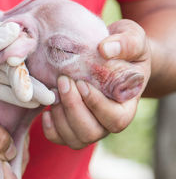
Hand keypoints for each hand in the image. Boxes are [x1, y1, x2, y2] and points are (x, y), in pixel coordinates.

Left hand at [0, 20, 54, 123]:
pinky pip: (1, 90)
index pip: (9, 40)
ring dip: (27, 89)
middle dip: (29, 78)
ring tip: (49, 100)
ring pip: (10, 78)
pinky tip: (31, 103)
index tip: (26, 72)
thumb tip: (15, 29)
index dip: (21, 55)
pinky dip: (15, 96)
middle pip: (13, 62)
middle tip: (48, 95)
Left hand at [42, 19, 150, 148]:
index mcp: (127, 106)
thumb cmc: (123, 49)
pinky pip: (58, 138)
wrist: (109, 57)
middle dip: (73, 108)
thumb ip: (126, 43)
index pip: (116, 120)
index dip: (96, 105)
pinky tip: (47, 108)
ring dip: (60, 116)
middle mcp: (108, 123)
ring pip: (74, 139)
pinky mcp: (71, 127)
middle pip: (91, 133)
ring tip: (54, 90)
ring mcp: (89, 127)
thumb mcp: (132, 38)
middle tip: (63, 81)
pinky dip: (49, 127)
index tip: (82, 83)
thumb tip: (105, 49)